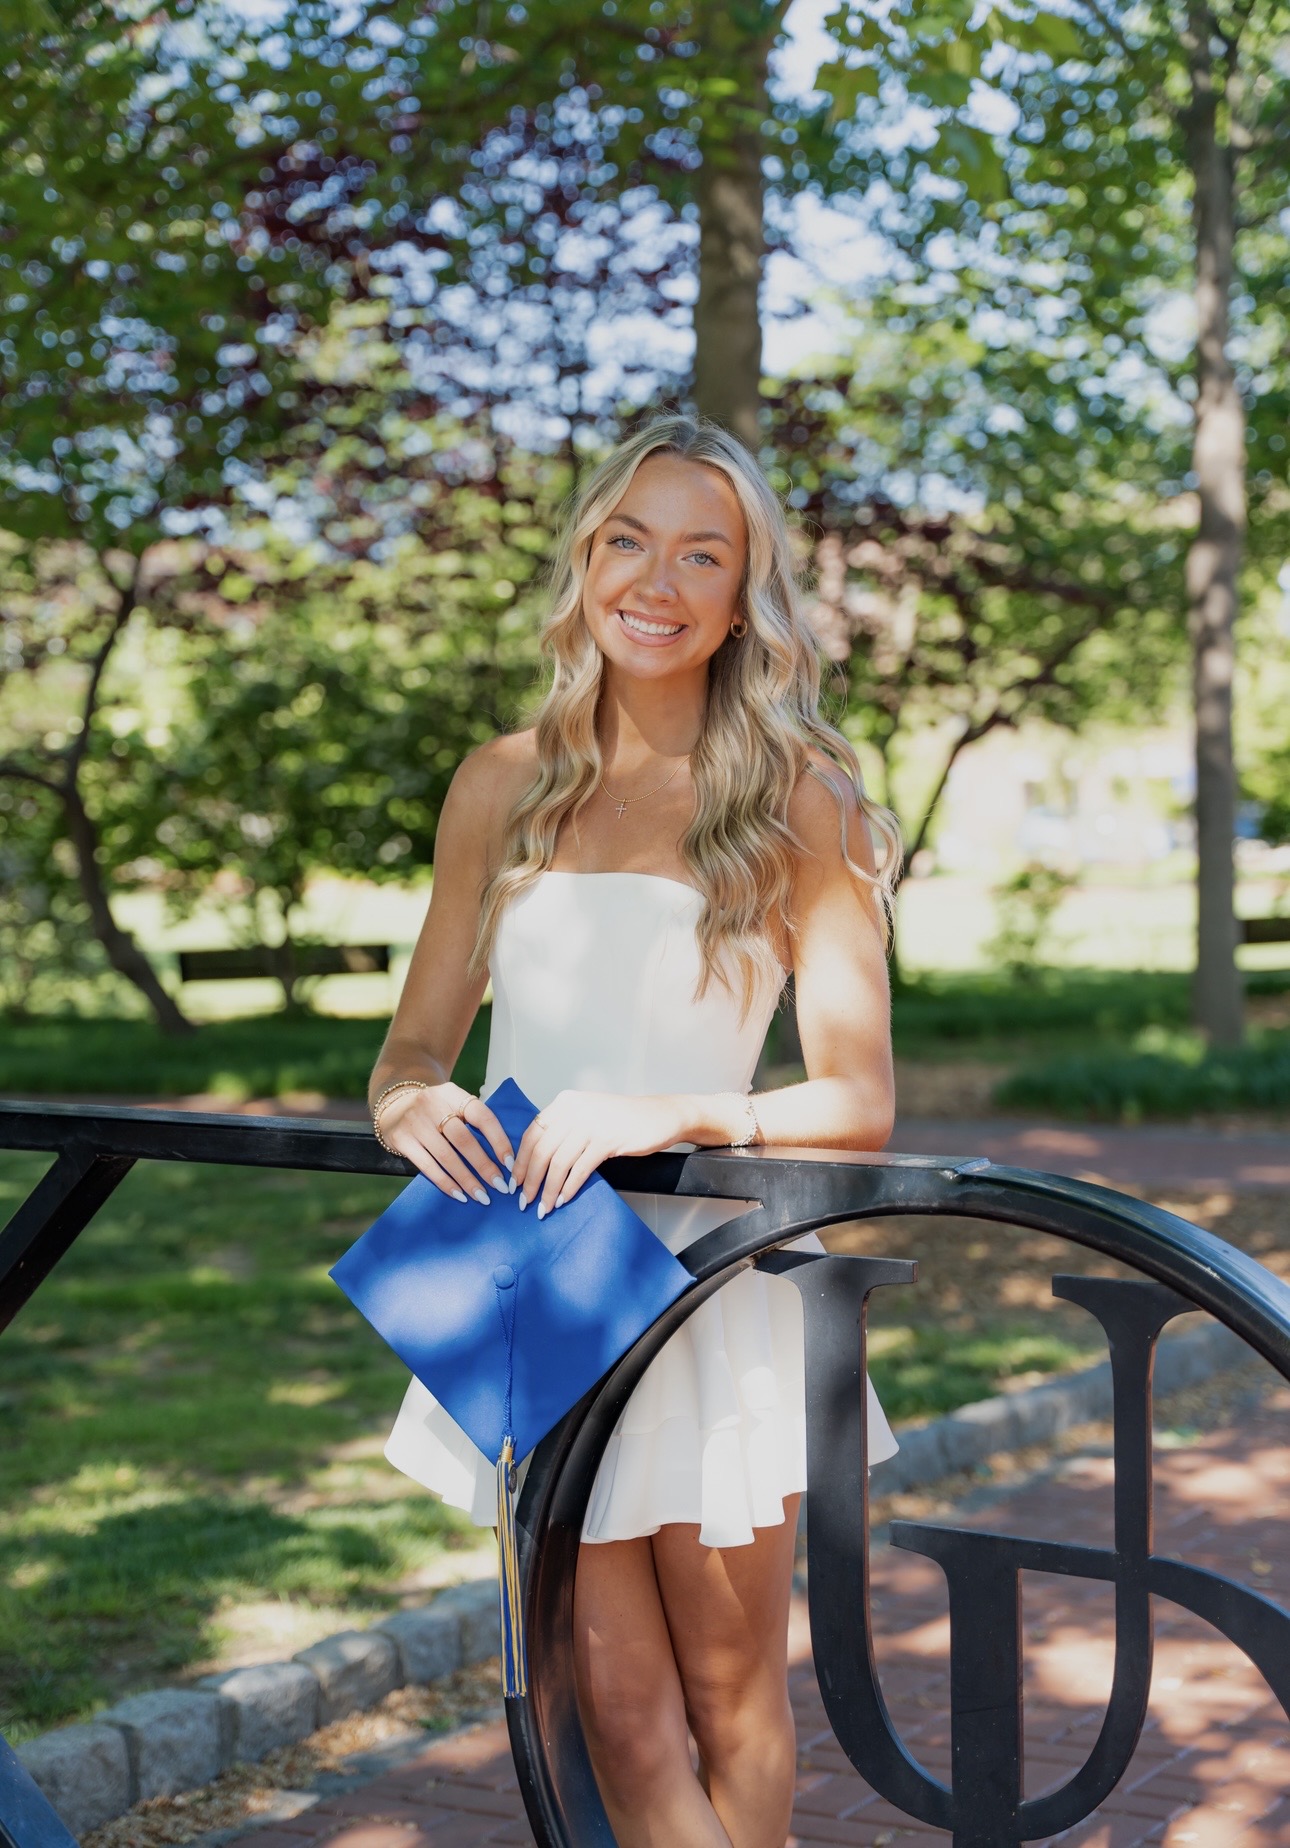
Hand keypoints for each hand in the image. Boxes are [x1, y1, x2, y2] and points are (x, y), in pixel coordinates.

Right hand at [376, 1082, 515, 1204]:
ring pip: (446, 1156)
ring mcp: (415, 1122)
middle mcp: (433, 1105)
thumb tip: (503, 1155)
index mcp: (453, 1094)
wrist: (393, 1106)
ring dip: (467, 1179)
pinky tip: (459, 1195)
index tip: (510, 1164)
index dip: (498, 1140)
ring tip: (482, 1196)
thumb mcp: (452, 1103)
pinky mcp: (402, 1139)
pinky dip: (445, 1183)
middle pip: (464, 1139)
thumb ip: (472, 1120)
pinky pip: (427, 1166)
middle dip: (484, 1166)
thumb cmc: (434, 1111)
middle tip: (500, 1186)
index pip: (482, 1116)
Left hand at [511, 1091, 683, 1218]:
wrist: (660, 1116)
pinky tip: (564, 1199)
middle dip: (530, 1179)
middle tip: (525, 1200)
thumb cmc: (622, 1119)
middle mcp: (574, 1110)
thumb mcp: (587, 1115)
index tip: (515, 1181)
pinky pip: (580, 1170)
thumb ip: (563, 1129)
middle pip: (541, 1150)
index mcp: (565, 1103)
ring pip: (558, 1163)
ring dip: (549, 1189)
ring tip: (544, 1207)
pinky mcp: (607, 1140)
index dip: (522, 1160)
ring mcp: (591, 1124)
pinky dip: (569, 1188)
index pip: (532, 1133)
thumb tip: (535, 1161)